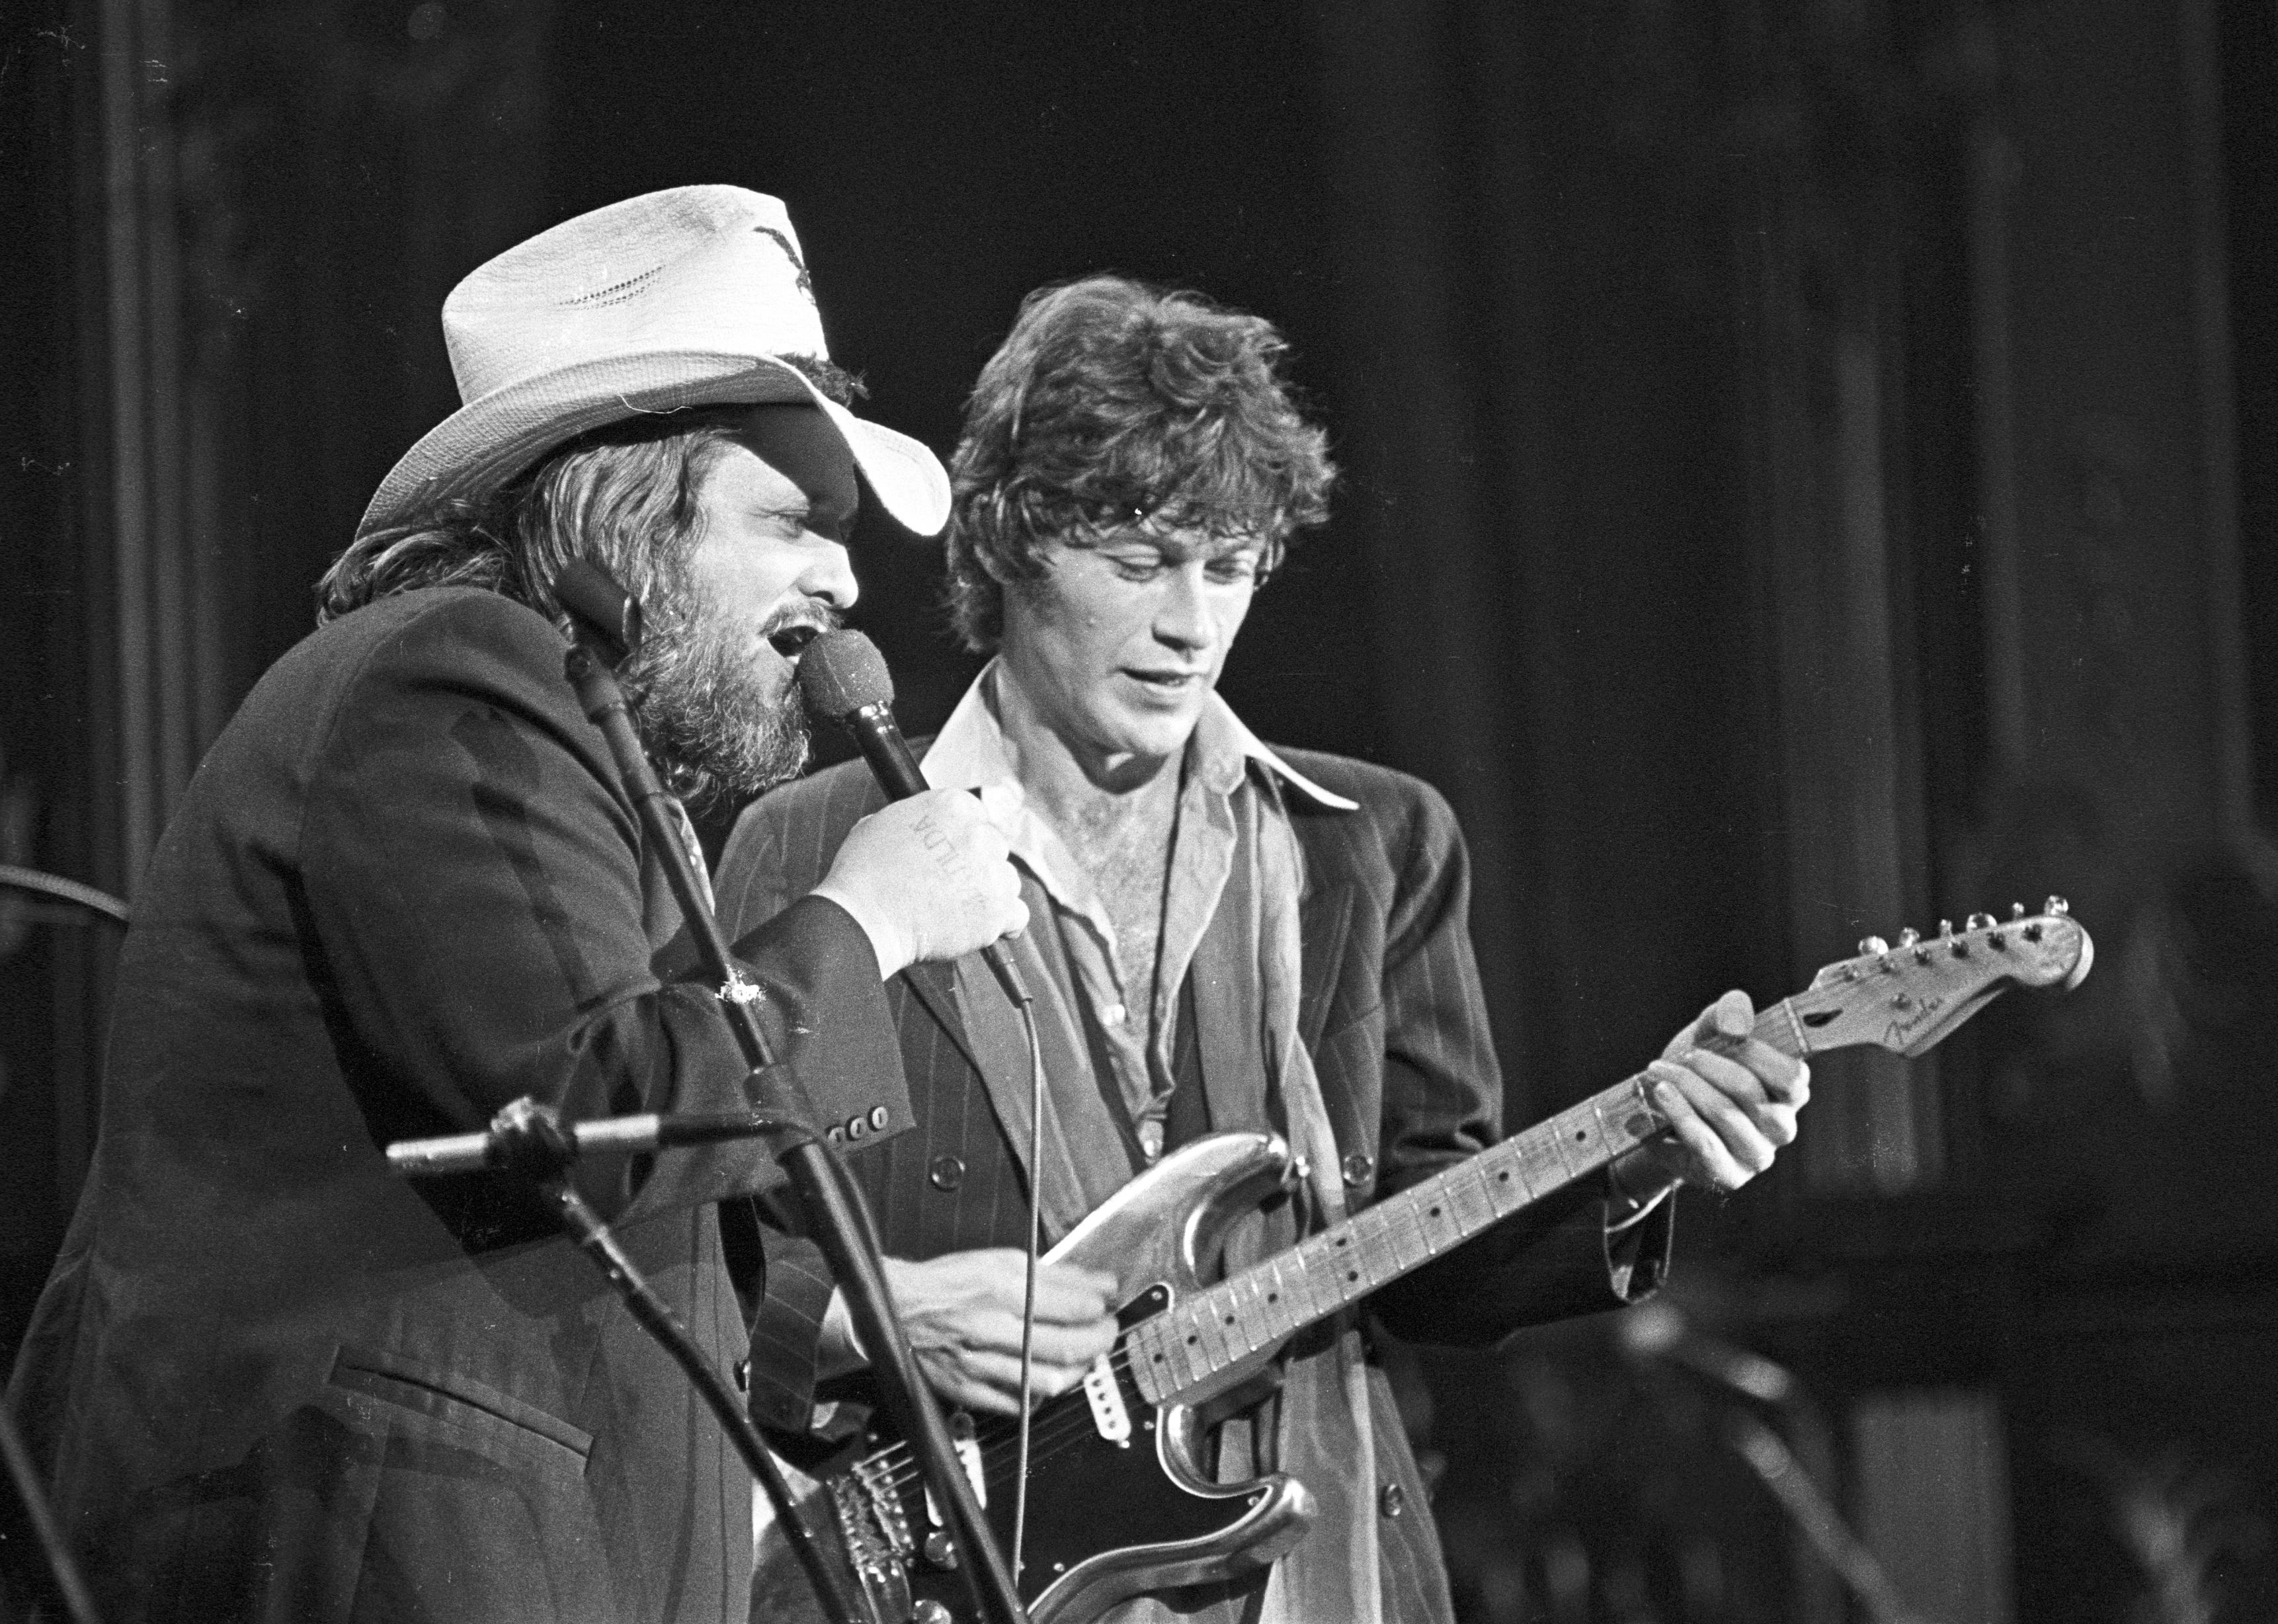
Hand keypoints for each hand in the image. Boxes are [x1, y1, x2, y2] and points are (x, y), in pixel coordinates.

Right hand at [811, 790, 1027, 976]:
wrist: (866, 917)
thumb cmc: (865, 875)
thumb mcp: (882, 823)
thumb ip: (917, 819)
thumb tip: (924, 828)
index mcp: (953, 805)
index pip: (977, 815)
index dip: (964, 838)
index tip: (955, 853)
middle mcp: (978, 833)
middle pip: (993, 847)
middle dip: (976, 864)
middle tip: (949, 884)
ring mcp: (991, 872)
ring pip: (1007, 879)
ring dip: (989, 892)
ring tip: (955, 907)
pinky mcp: (998, 910)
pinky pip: (1017, 914)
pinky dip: (1004, 922)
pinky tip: (984, 925)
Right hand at [866, 1250, 1119, 1416]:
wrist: (897, 1306)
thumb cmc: (948, 1282)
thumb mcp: (999, 1260)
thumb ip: (1049, 1274)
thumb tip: (1094, 1283)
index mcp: (1001, 1288)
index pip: (1072, 1304)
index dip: (1100, 1306)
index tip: (1108, 1301)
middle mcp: (991, 1326)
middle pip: (1067, 1345)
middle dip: (1099, 1339)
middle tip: (1107, 1331)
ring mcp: (980, 1362)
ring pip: (1048, 1380)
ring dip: (1078, 1370)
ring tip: (1085, 1357)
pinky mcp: (969, 1389)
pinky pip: (1017, 1405)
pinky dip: (1040, 1396)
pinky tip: (1047, 1379)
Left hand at [1630, 990, 1810, 1192]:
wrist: (1660, 1117)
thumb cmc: (1697, 1072)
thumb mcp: (1710, 1034)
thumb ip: (1728, 1014)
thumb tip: (1737, 1023)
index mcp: (1788, 1095)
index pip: (1793, 1078)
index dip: (1759, 1053)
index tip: (1727, 1036)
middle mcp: (1781, 1129)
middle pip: (1750, 1091)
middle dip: (1709, 1065)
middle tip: (1682, 1055)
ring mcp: (1756, 1156)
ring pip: (1725, 1114)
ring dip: (1686, 1085)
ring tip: (1659, 1071)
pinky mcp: (1728, 1175)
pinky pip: (1705, 1142)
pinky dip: (1679, 1112)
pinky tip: (1661, 1093)